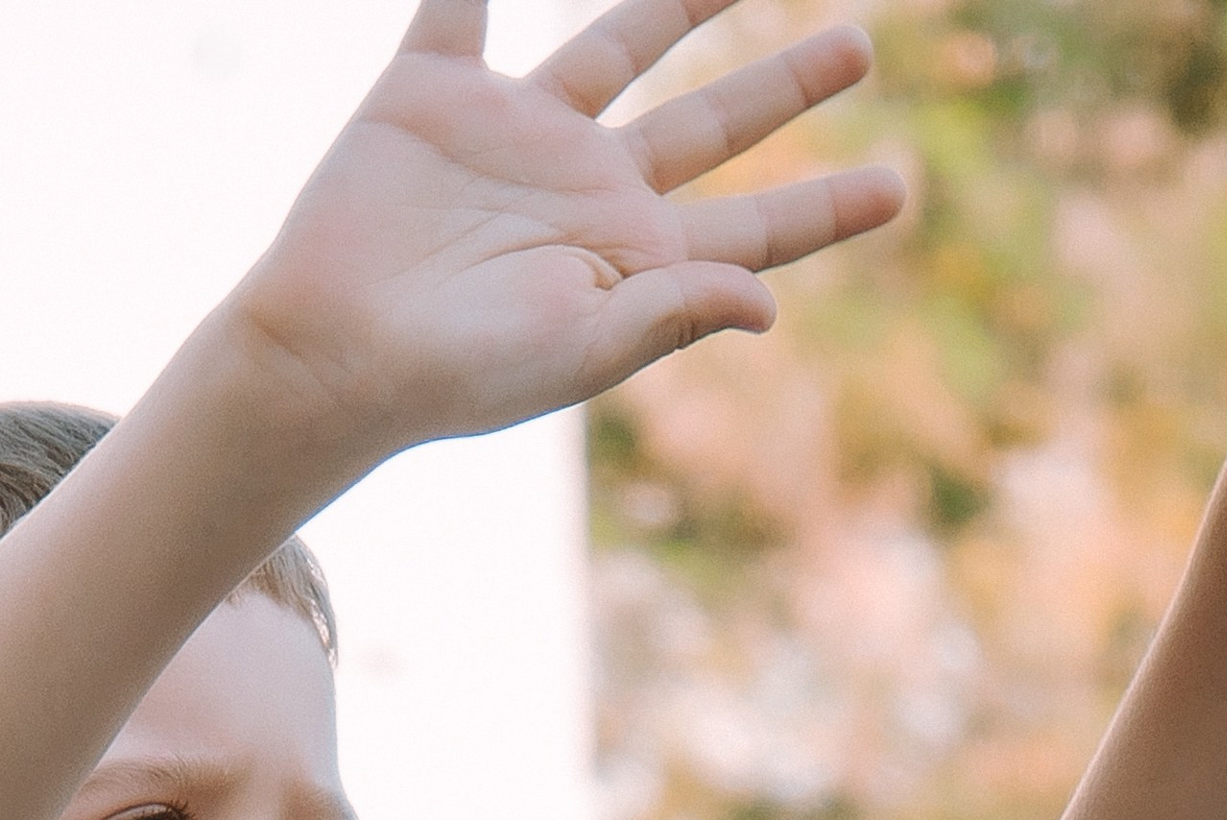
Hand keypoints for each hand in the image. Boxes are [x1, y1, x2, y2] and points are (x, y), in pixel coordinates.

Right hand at [233, 0, 903, 462]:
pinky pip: (464, 1)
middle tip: (858, 40)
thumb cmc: (451, 375)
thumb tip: (770, 306)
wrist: (329, 350)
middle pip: (711, 124)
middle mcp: (585, 188)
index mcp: (630, 259)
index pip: (751, 229)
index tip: (897, 188)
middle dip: (785, 82)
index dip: (826, 208)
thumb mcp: (573, 353)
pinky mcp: (433, 93)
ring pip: (618, 41)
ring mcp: (514, 134)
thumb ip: (672, 316)